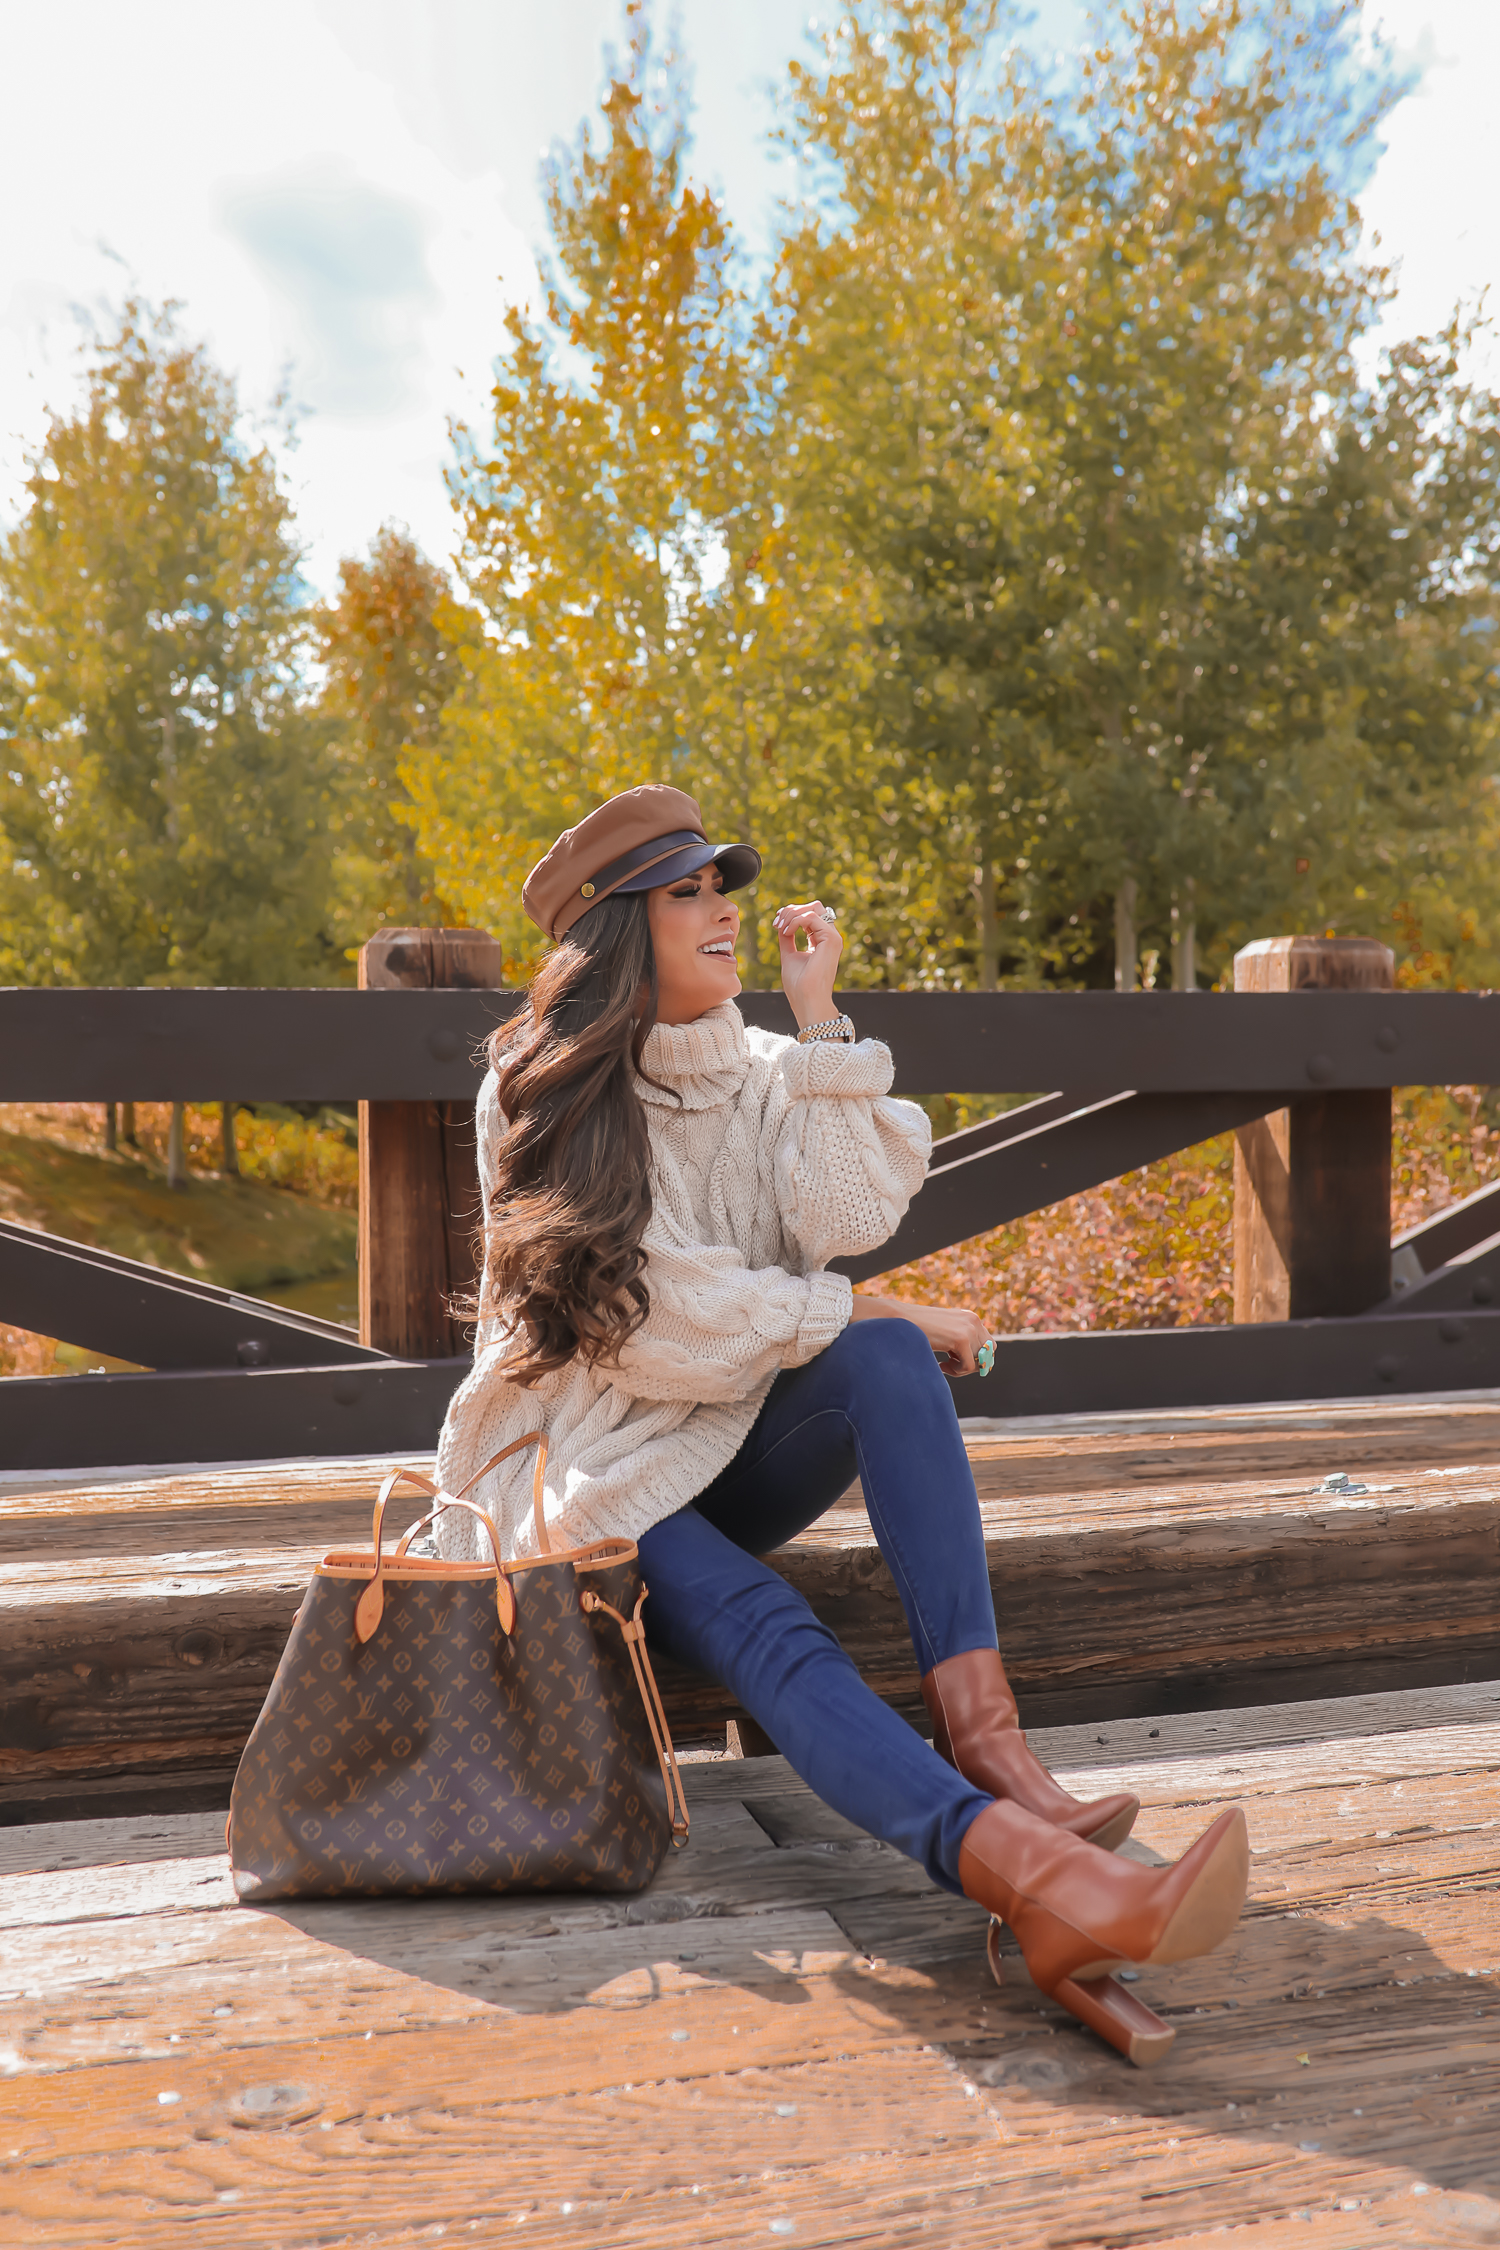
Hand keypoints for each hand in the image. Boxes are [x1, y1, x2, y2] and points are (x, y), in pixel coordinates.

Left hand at [772, 898, 842, 1029]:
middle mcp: (830, 937)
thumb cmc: (799, 985)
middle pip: (814, 906)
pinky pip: (811, 917)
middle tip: (777, 922)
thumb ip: (787, 939)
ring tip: (780, 927)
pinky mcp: (831, 939)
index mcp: (822, 941)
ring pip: (813, 908)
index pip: (810, 915)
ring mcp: (833, 938)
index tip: (775, 923)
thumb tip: (780, 925)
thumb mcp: (789, 955)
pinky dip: (795, 920)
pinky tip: (786, 931)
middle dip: (792, 910)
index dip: (791, 913)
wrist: (807, 1001)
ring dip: (792, 914)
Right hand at [849, 1294, 991, 1376]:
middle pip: (988, 1353)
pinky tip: (940, 1365)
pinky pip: (968, 1366)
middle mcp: (973, 1320)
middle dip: (972, 1363)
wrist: (897, 1320)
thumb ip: (961, 1341)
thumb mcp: (944, 1332)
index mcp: (970, 1318)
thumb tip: (982, 1366)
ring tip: (943, 1365)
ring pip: (979, 1361)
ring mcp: (968, 1328)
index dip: (976, 1358)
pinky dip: (955, 1371)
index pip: (989, 1345)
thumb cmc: (916, 1329)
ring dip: (962, 1368)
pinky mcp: (960, 1338)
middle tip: (951, 1365)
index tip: (956, 1362)